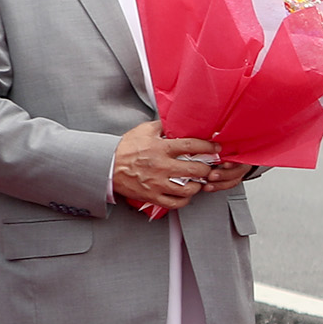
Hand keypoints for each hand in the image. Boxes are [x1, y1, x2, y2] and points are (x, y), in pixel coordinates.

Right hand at [112, 121, 228, 213]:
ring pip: (188, 189)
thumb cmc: (125, 148)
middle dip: (207, 168)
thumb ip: (163, 125)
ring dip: (198, 186)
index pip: (191, 146)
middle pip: (195, 170)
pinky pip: (175, 203)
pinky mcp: (152, 196)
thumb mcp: (144, 131)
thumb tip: (179, 120)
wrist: (106, 166)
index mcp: (160, 148)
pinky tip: (185, 194)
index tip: (216, 149)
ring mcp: (157, 183)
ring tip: (198, 181)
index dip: (208, 147)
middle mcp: (161, 167)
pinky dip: (184, 200)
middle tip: (209, 167)